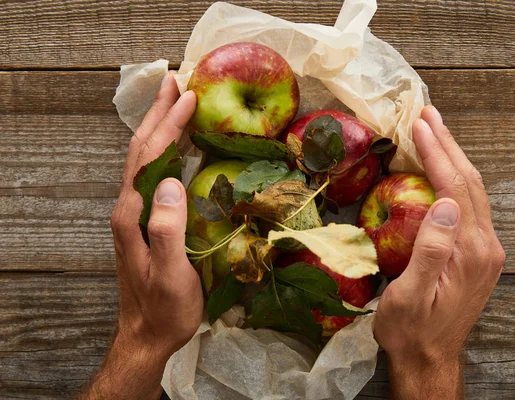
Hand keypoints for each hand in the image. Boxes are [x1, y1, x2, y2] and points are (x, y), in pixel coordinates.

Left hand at [81, 72, 201, 398]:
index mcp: (134, 215)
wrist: (147, 333)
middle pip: (140, 149)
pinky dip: (163, 149)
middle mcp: (129, 208)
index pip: (150, 157)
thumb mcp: (171, 274)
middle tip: (175, 80)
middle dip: (157, 112)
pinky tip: (176, 146)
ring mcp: (135, 214)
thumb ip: (168, 228)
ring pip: (144, 159)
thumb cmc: (165, 308)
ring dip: (157, 126)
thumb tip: (172, 182)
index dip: (169, 124)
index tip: (188, 96)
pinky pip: (152, 173)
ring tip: (173, 102)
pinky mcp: (144, 221)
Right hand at [374, 106, 505, 398]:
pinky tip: (441, 170)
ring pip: (473, 191)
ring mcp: (486, 250)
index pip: (454, 188)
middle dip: (448, 144)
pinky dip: (454, 179)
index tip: (420, 124)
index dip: (437, 152)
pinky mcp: (479, 255)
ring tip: (434, 131)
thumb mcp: (410, 296)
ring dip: (454, 158)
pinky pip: (470, 205)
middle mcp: (485, 247)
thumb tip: (445, 204)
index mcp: (469, 253)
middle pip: (470, 182)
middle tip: (428, 114)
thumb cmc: (410, 330)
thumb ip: (431, 250)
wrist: (429, 358)